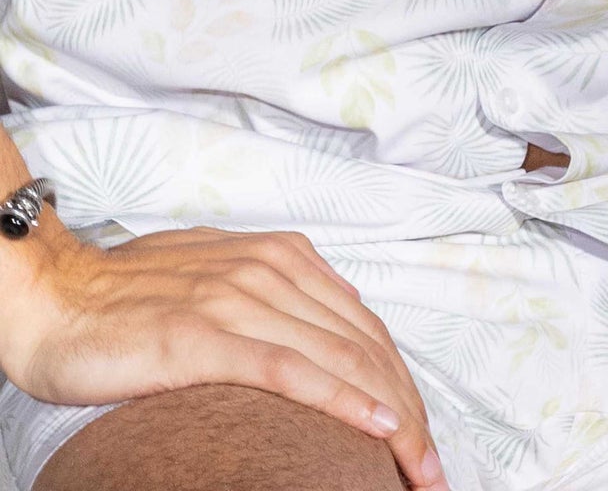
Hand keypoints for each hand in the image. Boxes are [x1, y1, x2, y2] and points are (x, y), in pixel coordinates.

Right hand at [1, 220, 446, 488]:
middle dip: (409, 409)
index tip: (423, 437)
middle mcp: (272, 269)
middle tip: (434, 469)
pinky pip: (290, 369)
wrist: (58, 297)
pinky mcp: (206, 334)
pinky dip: (341, 398)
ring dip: (391, 415)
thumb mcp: (220, 282)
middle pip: (365, 345)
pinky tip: (376, 426)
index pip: (363, 326)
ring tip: (418, 465)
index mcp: (282, 256)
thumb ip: (274, 299)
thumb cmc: (131, 298)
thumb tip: (328, 327)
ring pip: (340, 358)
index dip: (400, 384)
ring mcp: (240, 299)